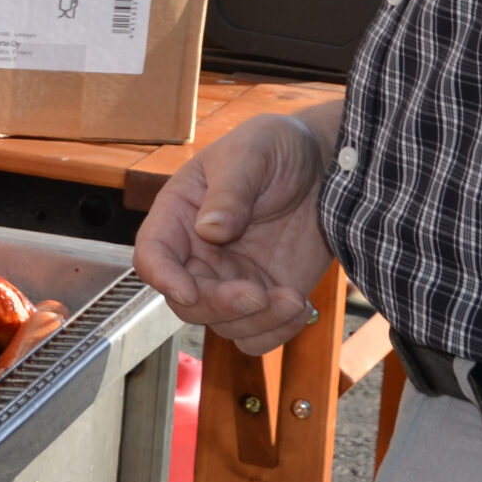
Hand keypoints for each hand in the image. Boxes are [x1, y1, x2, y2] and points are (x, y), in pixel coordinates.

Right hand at [133, 104, 339, 352]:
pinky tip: (300, 305)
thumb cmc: (277, 148)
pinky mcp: (265, 296)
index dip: (162, 276)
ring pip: (223, 325)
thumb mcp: (252, 153)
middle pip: (185, 301)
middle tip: (259, 294)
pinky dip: (277, 332)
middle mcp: (198, 254)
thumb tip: (210, 228)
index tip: (186, 290)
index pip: (153, 254)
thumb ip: (230, 190)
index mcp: (180, 215)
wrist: (328, 166)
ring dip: (257, 322)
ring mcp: (231, 279)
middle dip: (219, 306)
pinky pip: (257, 334)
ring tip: (294, 299)